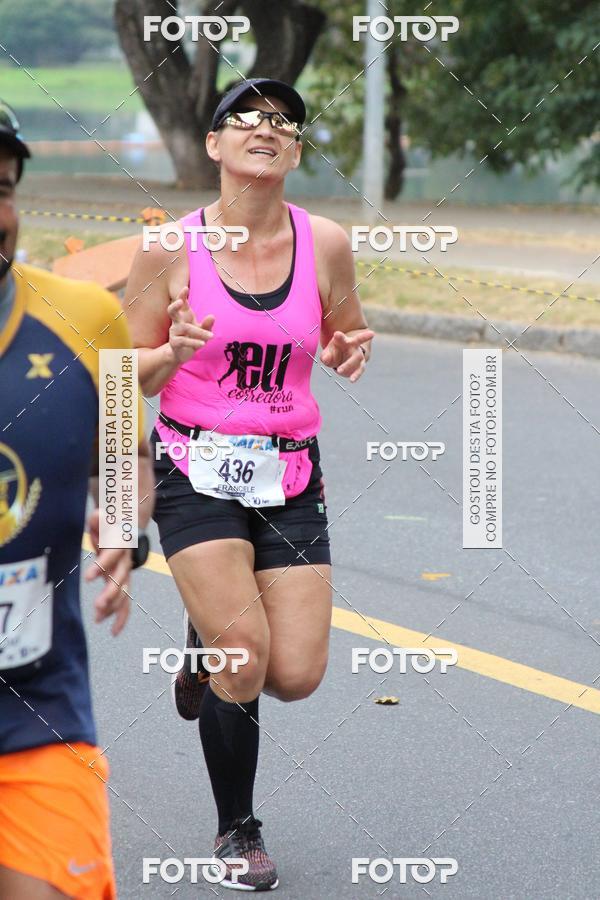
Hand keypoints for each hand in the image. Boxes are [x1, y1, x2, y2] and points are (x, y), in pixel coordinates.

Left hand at [85, 508, 131, 635]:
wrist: (127, 529)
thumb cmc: (110, 525)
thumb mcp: (103, 517)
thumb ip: (99, 518)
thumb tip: (97, 518)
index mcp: (121, 544)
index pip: (113, 555)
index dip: (102, 565)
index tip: (88, 578)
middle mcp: (126, 561)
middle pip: (121, 578)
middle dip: (111, 593)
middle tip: (98, 604)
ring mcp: (125, 574)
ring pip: (124, 593)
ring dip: (113, 607)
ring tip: (99, 618)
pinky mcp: (122, 584)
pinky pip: (125, 603)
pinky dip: (121, 617)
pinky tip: (114, 631)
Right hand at [167, 285, 214, 364]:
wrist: (182, 353)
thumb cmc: (192, 337)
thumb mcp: (202, 331)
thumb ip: (207, 324)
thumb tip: (212, 316)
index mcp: (183, 315)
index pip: (181, 303)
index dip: (182, 295)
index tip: (186, 288)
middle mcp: (177, 322)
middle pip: (171, 311)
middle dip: (175, 305)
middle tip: (179, 302)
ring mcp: (174, 332)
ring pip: (185, 328)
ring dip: (199, 332)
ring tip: (211, 336)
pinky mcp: (174, 342)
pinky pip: (184, 341)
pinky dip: (194, 342)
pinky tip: (203, 344)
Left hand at [320, 328, 373, 382]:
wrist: (344, 357)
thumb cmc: (334, 353)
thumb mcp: (327, 354)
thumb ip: (326, 356)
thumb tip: (326, 359)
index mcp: (343, 340)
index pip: (341, 337)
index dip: (339, 336)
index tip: (336, 334)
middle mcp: (353, 345)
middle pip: (357, 340)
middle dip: (360, 340)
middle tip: (342, 348)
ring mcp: (358, 355)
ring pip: (357, 357)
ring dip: (348, 365)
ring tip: (339, 371)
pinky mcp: (361, 365)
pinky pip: (360, 370)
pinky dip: (356, 375)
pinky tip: (352, 380)